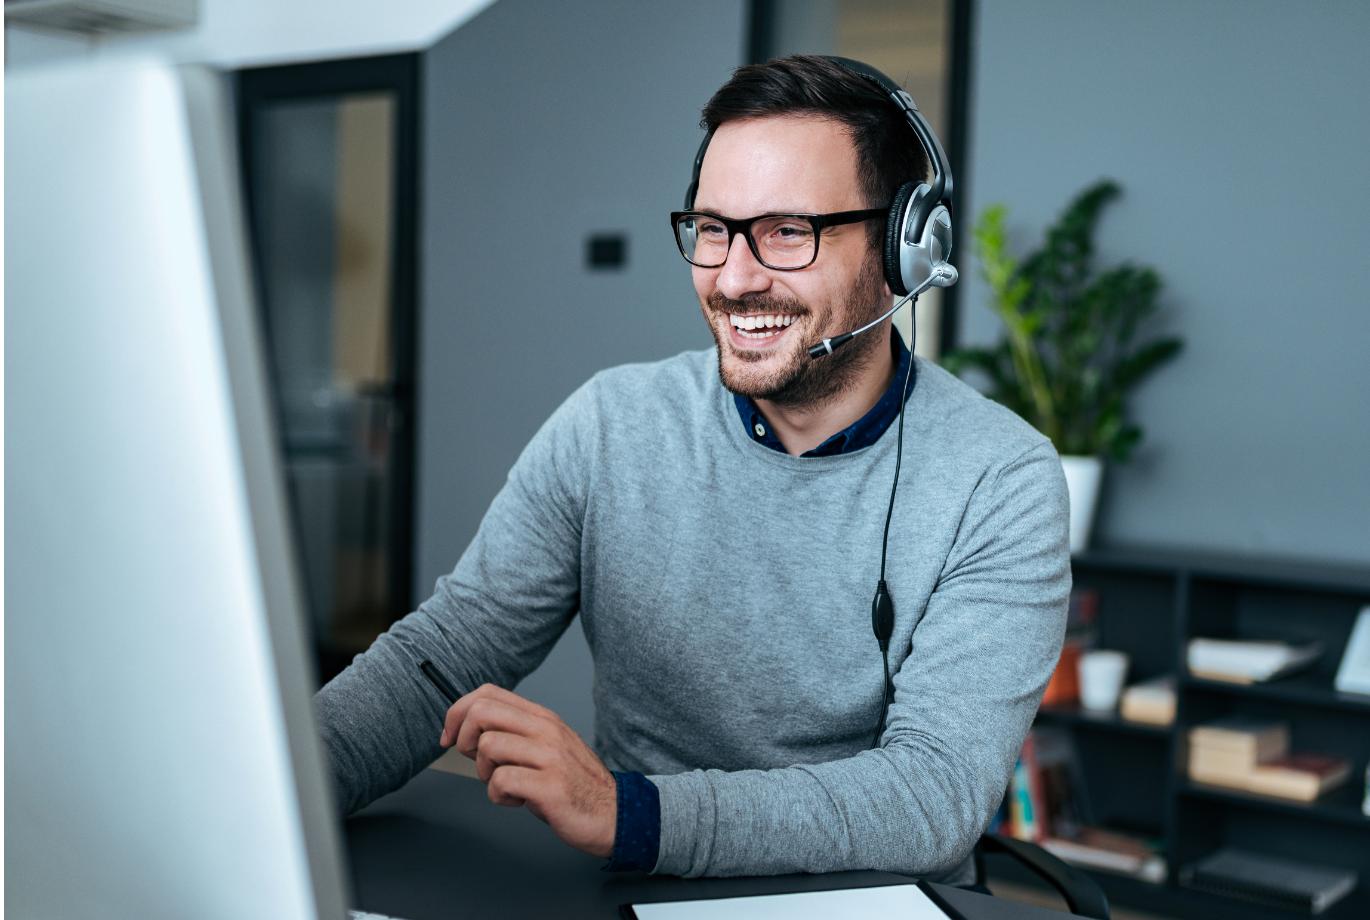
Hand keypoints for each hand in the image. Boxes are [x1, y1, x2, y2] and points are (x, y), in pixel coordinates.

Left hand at [439, 684, 616, 858]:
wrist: (613, 813)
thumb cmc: (573, 783)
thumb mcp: (545, 746)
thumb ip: (514, 734)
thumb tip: (466, 731)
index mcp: (542, 717)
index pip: (487, 693)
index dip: (457, 712)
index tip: (450, 736)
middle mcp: (545, 730)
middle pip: (481, 712)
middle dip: (464, 739)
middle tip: (476, 761)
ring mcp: (549, 756)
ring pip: (488, 747)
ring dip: (484, 773)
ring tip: (505, 785)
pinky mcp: (549, 786)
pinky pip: (501, 781)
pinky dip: (499, 796)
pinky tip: (517, 801)